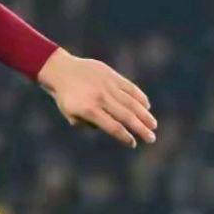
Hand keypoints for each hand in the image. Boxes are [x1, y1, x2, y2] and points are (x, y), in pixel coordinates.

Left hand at [36, 48, 157, 146]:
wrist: (60, 70)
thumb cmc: (65, 96)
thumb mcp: (71, 114)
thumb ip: (89, 124)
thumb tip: (111, 128)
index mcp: (89, 110)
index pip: (113, 127)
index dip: (124, 137)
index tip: (133, 143)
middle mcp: (100, 98)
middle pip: (126, 116)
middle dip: (141, 129)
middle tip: (151, 138)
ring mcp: (107, 85)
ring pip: (131, 102)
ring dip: (144, 115)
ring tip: (153, 125)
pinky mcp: (111, 75)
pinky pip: (129, 87)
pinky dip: (140, 97)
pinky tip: (146, 106)